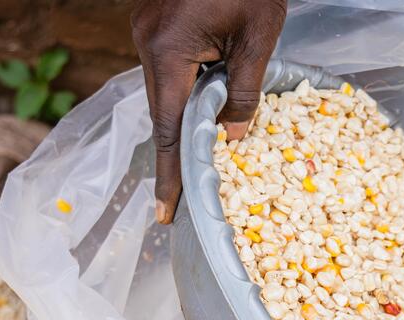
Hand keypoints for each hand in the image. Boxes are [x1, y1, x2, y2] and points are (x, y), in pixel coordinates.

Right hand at [132, 0, 286, 223]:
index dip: (169, 174)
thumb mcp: (258, 39)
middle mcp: (146, 42)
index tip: (166, 211)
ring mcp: (145, 30)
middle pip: (160, 112)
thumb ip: (242, 92)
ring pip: (163, 92)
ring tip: (194, 162)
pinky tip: (200, 113)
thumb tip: (231, 139)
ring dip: (180, 123)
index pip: (167, 128)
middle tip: (180, 200)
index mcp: (168, 48)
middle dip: (173, 155)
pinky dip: (182, 96)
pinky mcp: (154, 23)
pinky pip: (166, 71)